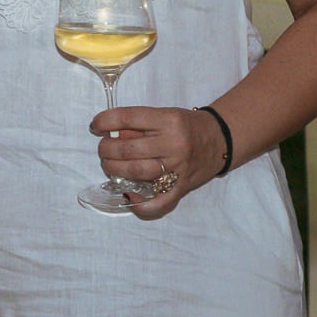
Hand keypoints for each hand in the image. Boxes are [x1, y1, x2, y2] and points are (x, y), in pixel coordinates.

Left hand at [92, 104, 229, 219]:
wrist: (221, 139)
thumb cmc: (187, 125)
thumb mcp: (164, 114)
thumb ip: (139, 124)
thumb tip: (110, 134)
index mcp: (168, 120)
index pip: (127, 118)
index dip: (104, 122)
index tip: (95, 126)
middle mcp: (174, 143)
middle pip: (128, 149)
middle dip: (106, 149)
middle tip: (103, 149)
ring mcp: (179, 167)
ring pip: (137, 172)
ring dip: (115, 170)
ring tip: (109, 165)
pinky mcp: (183, 187)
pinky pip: (160, 201)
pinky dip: (140, 203)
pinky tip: (127, 195)